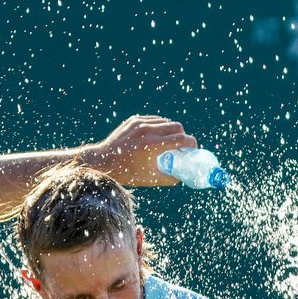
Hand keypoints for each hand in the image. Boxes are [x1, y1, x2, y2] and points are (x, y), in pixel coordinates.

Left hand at [80, 116, 197, 187]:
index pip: (181, 139)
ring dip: (171, 130)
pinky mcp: (134, 120)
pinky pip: (153, 120)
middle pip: (176, 126)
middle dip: (183, 135)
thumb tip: (181, 177)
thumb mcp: (149, 179)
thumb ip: (168, 178)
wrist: (103, 161)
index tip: (193, 148)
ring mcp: (140, 124)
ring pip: (165, 121)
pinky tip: (158, 134)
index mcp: (153, 146)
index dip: (191, 143)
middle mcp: (147, 131)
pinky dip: (159, 126)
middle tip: (182, 145)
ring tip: (169, 140)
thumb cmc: (126, 173)